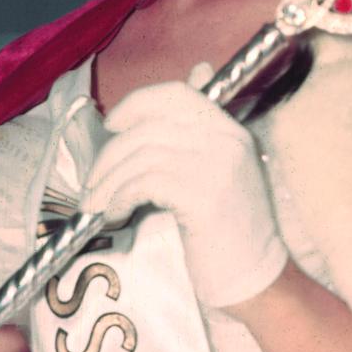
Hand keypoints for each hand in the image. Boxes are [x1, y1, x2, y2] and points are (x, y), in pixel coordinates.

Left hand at [87, 78, 288, 310]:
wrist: (258, 279)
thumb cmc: (231, 233)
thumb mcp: (221, 173)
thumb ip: (202, 131)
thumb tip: (197, 72)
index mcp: (231, 130)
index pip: (177, 94)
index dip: (136, 104)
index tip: (112, 126)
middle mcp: (227, 141)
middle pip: (149, 127)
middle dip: (110, 155)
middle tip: (93, 184)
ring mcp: (216, 167)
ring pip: (141, 156)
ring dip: (108, 181)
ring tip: (97, 205)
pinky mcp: (203, 197)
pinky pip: (144, 183)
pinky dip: (119, 198)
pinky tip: (116, 214)